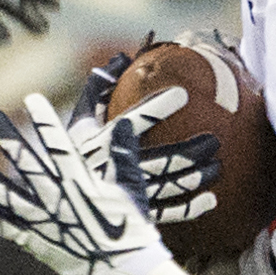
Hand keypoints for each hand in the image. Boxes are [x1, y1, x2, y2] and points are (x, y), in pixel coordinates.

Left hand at [0, 94, 171, 274]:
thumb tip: (123, 124)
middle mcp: (59, 199)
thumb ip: (124, 154)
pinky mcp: (34, 243)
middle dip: (6, 137)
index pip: (60, 145)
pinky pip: (1, 225)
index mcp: (84, 183)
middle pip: (27, 163)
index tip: (32, 99)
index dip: (45, 122)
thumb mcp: (132, 189)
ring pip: (7, 192)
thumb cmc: (132, 231)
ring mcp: (44, 222)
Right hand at [67, 55, 219, 229]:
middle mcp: (115, 171)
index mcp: (100, 145)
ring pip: (167, 186)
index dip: (157, 108)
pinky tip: (211, 201)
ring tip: (217, 166)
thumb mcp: (77, 123)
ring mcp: (125, 196)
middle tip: (215, 140)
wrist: (58, 206)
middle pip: (161, 159)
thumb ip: (97, 90)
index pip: (133, 122)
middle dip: (191, 150)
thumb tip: (120, 58)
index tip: (184, 93)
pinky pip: (164, 213)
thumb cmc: (70, 156)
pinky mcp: (131, 216)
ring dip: (195, 177)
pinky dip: (188, 208)